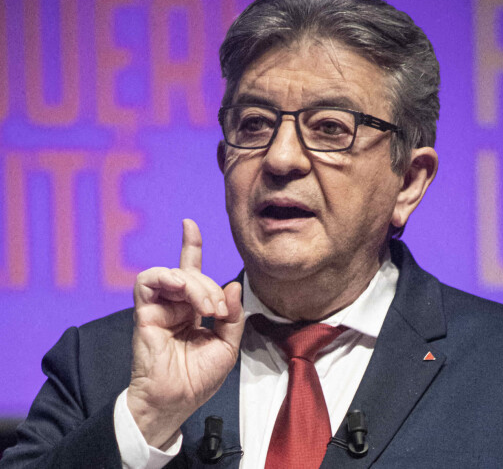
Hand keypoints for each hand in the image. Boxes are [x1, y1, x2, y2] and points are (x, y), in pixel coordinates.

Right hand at [126, 219, 243, 448]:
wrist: (175, 402)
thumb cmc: (198, 379)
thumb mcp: (227, 346)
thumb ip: (232, 316)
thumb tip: (233, 285)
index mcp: (193, 309)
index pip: (191, 270)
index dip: (190, 246)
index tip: (189, 224)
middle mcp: (176, 304)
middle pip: (194, 273)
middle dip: (211, 287)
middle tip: (218, 311)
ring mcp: (160, 307)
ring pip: (176, 274)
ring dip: (195, 284)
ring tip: (205, 306)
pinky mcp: (145, 312)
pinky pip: (148, 281)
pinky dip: (167, 277)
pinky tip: (181, 289)